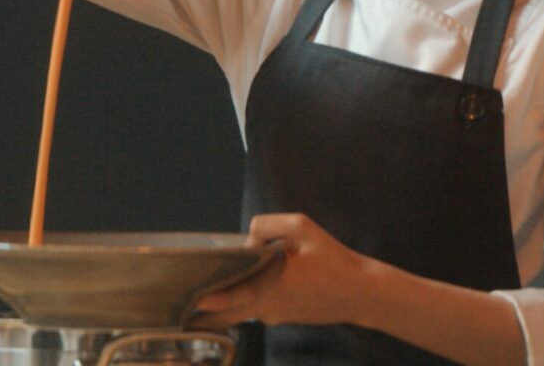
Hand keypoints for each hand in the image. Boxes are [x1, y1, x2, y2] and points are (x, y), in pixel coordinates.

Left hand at [189, 213, 391, 329]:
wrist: (361, 293)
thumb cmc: (333, 260)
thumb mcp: (302, 227)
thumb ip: (267, 226)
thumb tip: (246, 241)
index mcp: (270, 286)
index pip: (230, 297)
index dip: (208, 300)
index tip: (190, 301)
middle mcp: (267, 307)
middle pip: (226, 313)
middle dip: (204, 311)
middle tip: (182, 308)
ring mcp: (273, 316)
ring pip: (240, 310)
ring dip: (224, 302)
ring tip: (201, 296)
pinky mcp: (282, 317)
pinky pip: (256, 307)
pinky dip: (245, 298)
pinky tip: (248, 282)